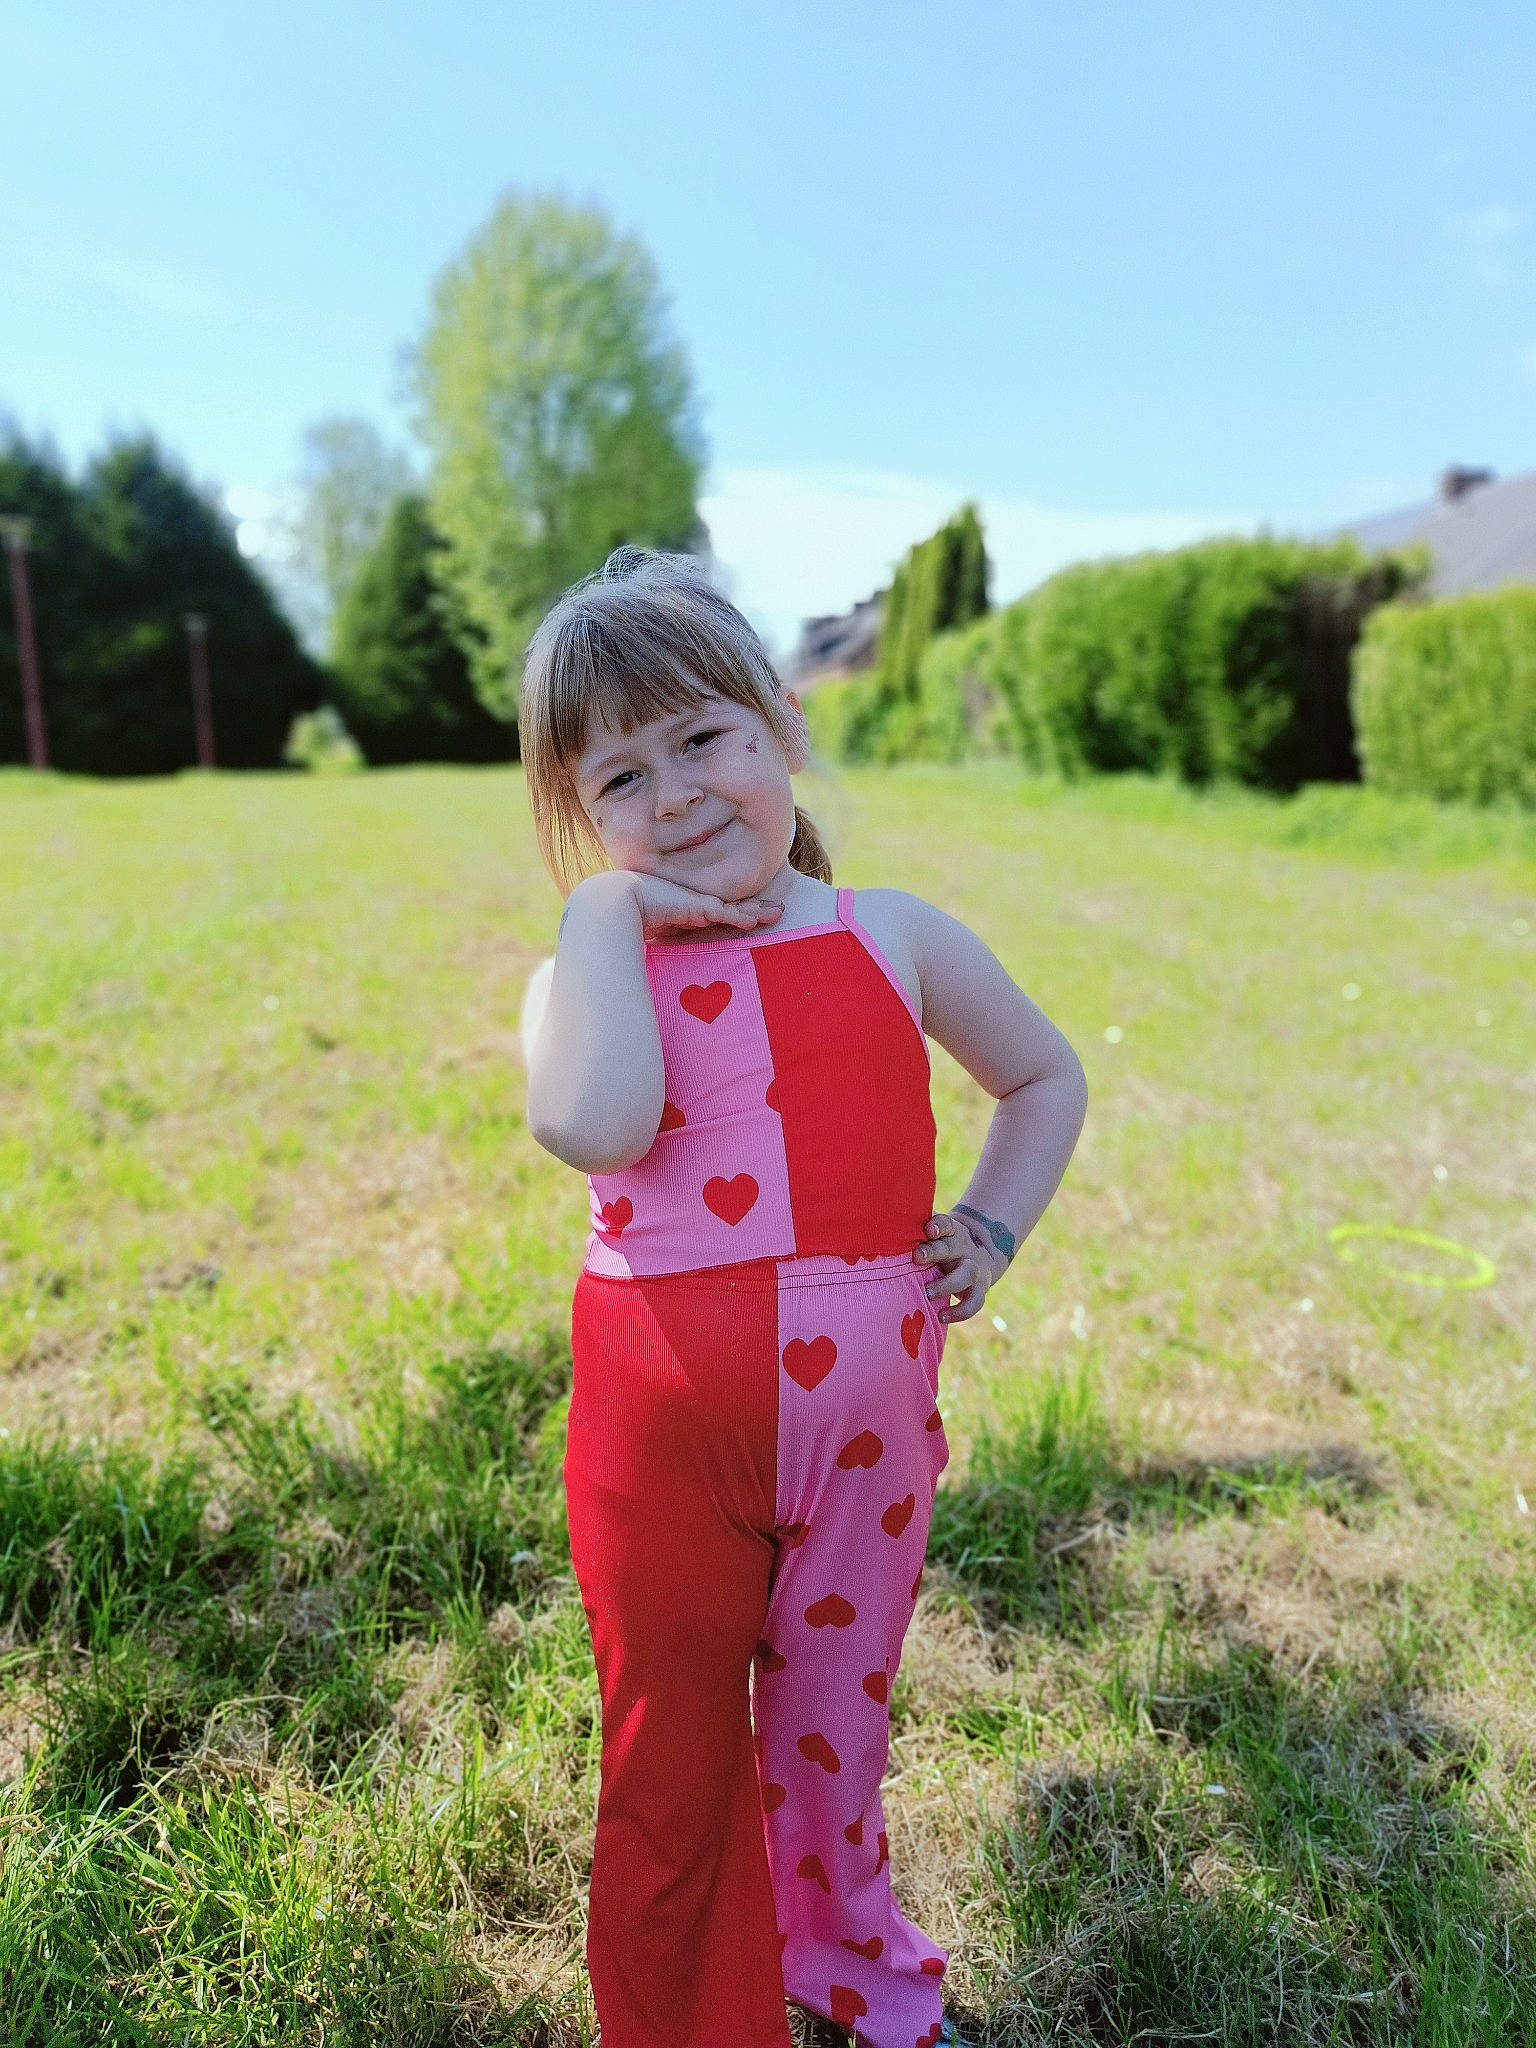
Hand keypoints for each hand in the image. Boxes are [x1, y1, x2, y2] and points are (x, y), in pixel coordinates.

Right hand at [567, 870, 783, 944]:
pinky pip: (726, 912)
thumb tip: (643, 984)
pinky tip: (759, 920)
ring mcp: (694, 903)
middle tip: (775, 911)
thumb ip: (649, 954)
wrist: (610, 907)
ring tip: (778, 911)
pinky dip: (743, 916)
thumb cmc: (617, 925)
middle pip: (727, 906)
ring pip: (733, 907)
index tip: (745, 919)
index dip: (730, 914)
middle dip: (752, 908)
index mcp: (678, 911)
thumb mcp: (639, 940)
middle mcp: (689, 904)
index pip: (710, 912)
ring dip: (757, 910)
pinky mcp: (698, 906)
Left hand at [913, 1210, 1006, 1323]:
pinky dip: (960, 1312)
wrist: (982, 1252)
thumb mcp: (935, 1235)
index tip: (928, 1230)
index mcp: (950, 1232)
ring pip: (967, 1274)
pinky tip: (941, 1317)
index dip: (938, 1226)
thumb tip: (882, 1233)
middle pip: (951, 1248)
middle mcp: (962, 1248)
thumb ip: (914, 1234)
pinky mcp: (979, 1288)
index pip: (945, 1224)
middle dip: (935, 1252)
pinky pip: (974, 1301)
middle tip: (917, 1258)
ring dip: (947, 1285)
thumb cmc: (943, 1243)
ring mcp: (973, 1268)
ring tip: (928, 1294)